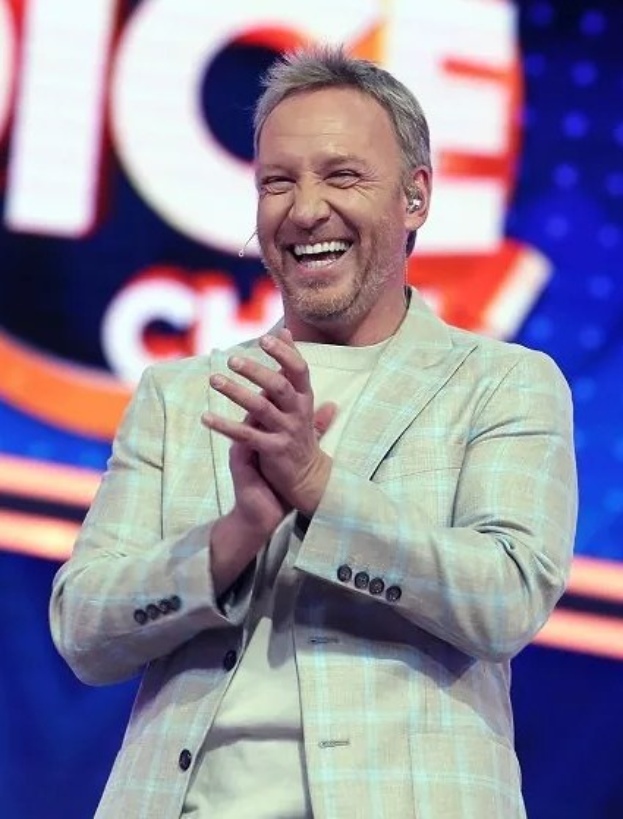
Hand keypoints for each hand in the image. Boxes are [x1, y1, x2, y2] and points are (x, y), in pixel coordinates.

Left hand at [203, 329, 336, 515]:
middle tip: (232, 360)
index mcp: (305, 397)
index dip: (284, 353)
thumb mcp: (302, 398)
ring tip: (214, 380)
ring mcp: (286, 432)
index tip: (264, 339)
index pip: (299, 369)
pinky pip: (246, 436)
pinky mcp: (273, 451)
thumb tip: (287, 332)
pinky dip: (224, 426)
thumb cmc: (299, 431)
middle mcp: (298, 412)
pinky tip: (205, 418)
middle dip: (255, 371)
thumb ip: (292, 367)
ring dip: (236, 393)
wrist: (308, 477)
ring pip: (260, 408)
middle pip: (279, 386)